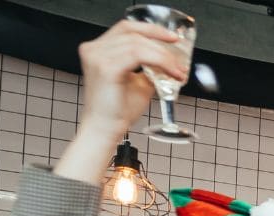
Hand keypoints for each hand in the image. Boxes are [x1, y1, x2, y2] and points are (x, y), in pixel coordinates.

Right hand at [77, 20, 185, 137]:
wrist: (104, 129)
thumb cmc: (117, 110)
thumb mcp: (139, 83)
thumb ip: (150, 68)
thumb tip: (170, 62)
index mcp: (98, 49)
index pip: (127, 29)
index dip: (151, 30)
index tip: (172, 38)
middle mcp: (94, 50)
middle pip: (132, 32)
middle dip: (160, 42)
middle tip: (178, 57)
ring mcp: (98, 57)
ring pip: (138, 44)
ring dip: (163, 56)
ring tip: (176, 70)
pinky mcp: (106, 68)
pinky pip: (138, 55)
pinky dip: (159, 61)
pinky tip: (169, 72)